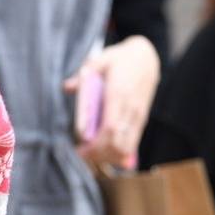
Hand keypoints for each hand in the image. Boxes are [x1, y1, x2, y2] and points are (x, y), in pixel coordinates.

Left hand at [64, 36, 159, 170]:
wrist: (147, 57)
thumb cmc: (120, 59)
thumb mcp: (99, 60)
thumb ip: (83, 76)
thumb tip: (67, 88)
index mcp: (119, 94)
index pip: (109, 129)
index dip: (95, 145)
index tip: (80, 150)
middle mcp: (131, 109)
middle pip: (117, 143)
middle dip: (99, 155)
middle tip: (82, 154)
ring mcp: (139, 116)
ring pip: (126, 147)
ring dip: (109, 156)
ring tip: (92, 154)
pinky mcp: (142, 120)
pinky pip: (133, 143)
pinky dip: (119, 153)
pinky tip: (106, 152)